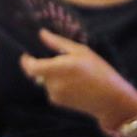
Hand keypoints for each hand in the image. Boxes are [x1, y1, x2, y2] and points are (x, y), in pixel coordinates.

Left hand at [21, 30, 136, 129]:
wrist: (110, 99)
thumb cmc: (99, 71)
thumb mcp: (81, 51)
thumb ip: (58, 43)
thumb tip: (42, 34)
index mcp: (57, 69)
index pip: (30, 67)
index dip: (25, 60)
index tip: (27, 54)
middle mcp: (52, 83)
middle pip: (37, 72)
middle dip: (45, 65)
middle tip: (63, 62)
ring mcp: (53, 94)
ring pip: (45, 80)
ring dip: (53, 75)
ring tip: (74, 74)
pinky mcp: (57, 102)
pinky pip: (51, 89)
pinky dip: (58, 84)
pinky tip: (75, 84)